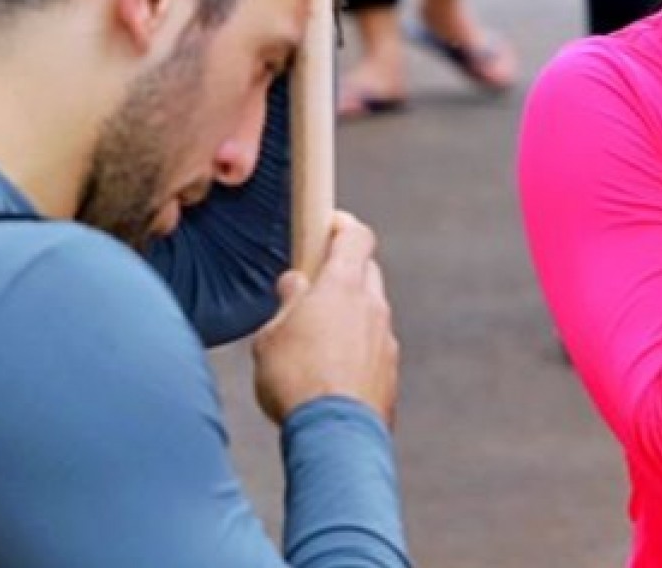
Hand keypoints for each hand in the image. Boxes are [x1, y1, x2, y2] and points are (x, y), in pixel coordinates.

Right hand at [252, 212, 400, 426]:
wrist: (337, 434)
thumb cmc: (296, 380)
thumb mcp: (271, 336)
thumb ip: (287, 303)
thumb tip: (295, 283)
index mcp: (343, 286)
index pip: (356, 236)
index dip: (341, 226)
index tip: (326, 226)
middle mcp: (373, 306)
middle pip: (365, 271)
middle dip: (342, 271)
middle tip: (311, 288)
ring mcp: (386, 338)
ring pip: (370, 311)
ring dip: (348, 314)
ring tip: (312, 339)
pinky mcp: (390, 370)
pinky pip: (373, 345)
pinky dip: (356, 347)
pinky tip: (329, 370)